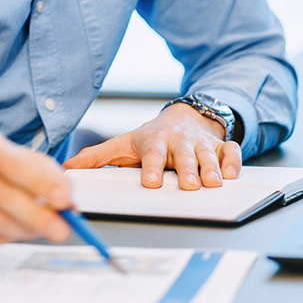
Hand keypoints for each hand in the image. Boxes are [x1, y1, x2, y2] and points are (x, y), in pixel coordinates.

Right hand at [0, 127, 71, 246]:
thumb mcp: (14, 152)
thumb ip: (43, 171)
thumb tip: (66, 199)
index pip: (9, 163)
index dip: (39, 183)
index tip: (64, 199)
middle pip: (0, 194)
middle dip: (36, 215)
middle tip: (60, 229)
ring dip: (23, 229)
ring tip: (42, 230)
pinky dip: (5, 238)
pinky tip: (17, 232)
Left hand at [62, 103, 241, 189]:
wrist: (182, 118)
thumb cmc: (150, 138)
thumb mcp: (122, 144)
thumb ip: (97, 157)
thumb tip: (68, 166)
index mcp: (154, 141)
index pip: (152, 154)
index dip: (152, 167)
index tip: (150, 182)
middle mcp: (178, 141)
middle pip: (184, 155)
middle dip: (187, 168)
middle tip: (188, 185)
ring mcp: (201, 144)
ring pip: (209, 154)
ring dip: (211, 168)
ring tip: (212, 183)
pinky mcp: (221, 147)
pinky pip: (232, 152)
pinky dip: (234, 162)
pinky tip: (232, 174)